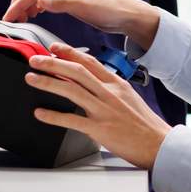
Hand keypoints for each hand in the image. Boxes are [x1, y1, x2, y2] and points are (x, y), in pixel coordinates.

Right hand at [4, 0, 160, 49]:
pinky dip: (34, 3)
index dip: (16, 6)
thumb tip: (39, 0)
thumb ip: (62, 3)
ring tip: (22, 19)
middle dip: (17, 1)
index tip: (8, 20)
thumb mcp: (85, 8)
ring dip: (24, 2)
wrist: (125, 13)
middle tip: (13, 20)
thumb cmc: (109, 10)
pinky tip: (35, 14)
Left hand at [25, 43, 171, 169]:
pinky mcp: (100, 129)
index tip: (53, 47)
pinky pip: (72, 120)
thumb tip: (90, 85)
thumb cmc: (144, 124)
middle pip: (76, 71)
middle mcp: (109, 93)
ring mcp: (104, 110)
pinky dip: (53, 116)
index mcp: (116, 84)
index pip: (89, 62)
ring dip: (48, 82)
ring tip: (32, 78)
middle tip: (35, 60)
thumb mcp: (129, 98)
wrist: (158, 144)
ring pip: (71, 90)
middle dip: (52, 63)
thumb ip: (110, 90)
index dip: (69, 52)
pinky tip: (40, 113)